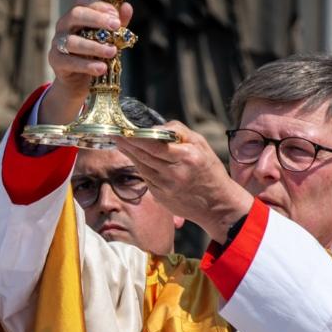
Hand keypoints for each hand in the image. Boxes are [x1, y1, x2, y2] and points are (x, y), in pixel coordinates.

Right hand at [38, 0, 134, 125]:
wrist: (80, 78)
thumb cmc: (95, 52)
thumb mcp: (109, 36)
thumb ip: (118, 23)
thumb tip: (127, 7)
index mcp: (76, 14)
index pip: (83, 1)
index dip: (99, 5)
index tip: (116, 15)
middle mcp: (64, 25)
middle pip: (76, 15)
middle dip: (97, 19)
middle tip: (116, 26)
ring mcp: (57, 42)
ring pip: (72, 41)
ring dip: (94, 46)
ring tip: (112, 52)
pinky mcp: (55, 60)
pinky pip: (69, 62)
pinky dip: (86, 65)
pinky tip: (101, 68)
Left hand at [111, 121, 253, 239]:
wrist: (217, 204)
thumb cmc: (210, 171)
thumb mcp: (202, 145)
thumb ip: (179, 133)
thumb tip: (157, 126)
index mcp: (187, 157)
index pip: (155, 144)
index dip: (137, 137)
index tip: (125, 129)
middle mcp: (175, 172)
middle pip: (143, 155)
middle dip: (127, 143)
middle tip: (115, 133)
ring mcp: (166, 186)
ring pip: (141, 166)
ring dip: (129, 154)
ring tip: (119, 142)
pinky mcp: (160, 196)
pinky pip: (145, 177)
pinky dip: (138, 166)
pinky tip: (133, 158)